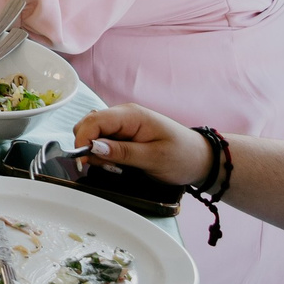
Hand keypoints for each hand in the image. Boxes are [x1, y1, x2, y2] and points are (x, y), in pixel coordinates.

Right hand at [73, 104, 210, 187]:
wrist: (202, 160)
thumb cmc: (183, 156)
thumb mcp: (154, 158)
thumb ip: (122, 152)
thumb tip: (93, 147)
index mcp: (131, 115)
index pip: (94, 121)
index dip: (82, 140)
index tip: (82, 162)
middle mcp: (123, 115)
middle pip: (88, 125)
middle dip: (88, 147)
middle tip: (105, 167)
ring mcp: (123, 125)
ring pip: (93, 134)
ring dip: (96, 153)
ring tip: (117, 168)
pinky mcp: (124, 135)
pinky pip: (103, 141)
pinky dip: (104, 154)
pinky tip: (118, 165)